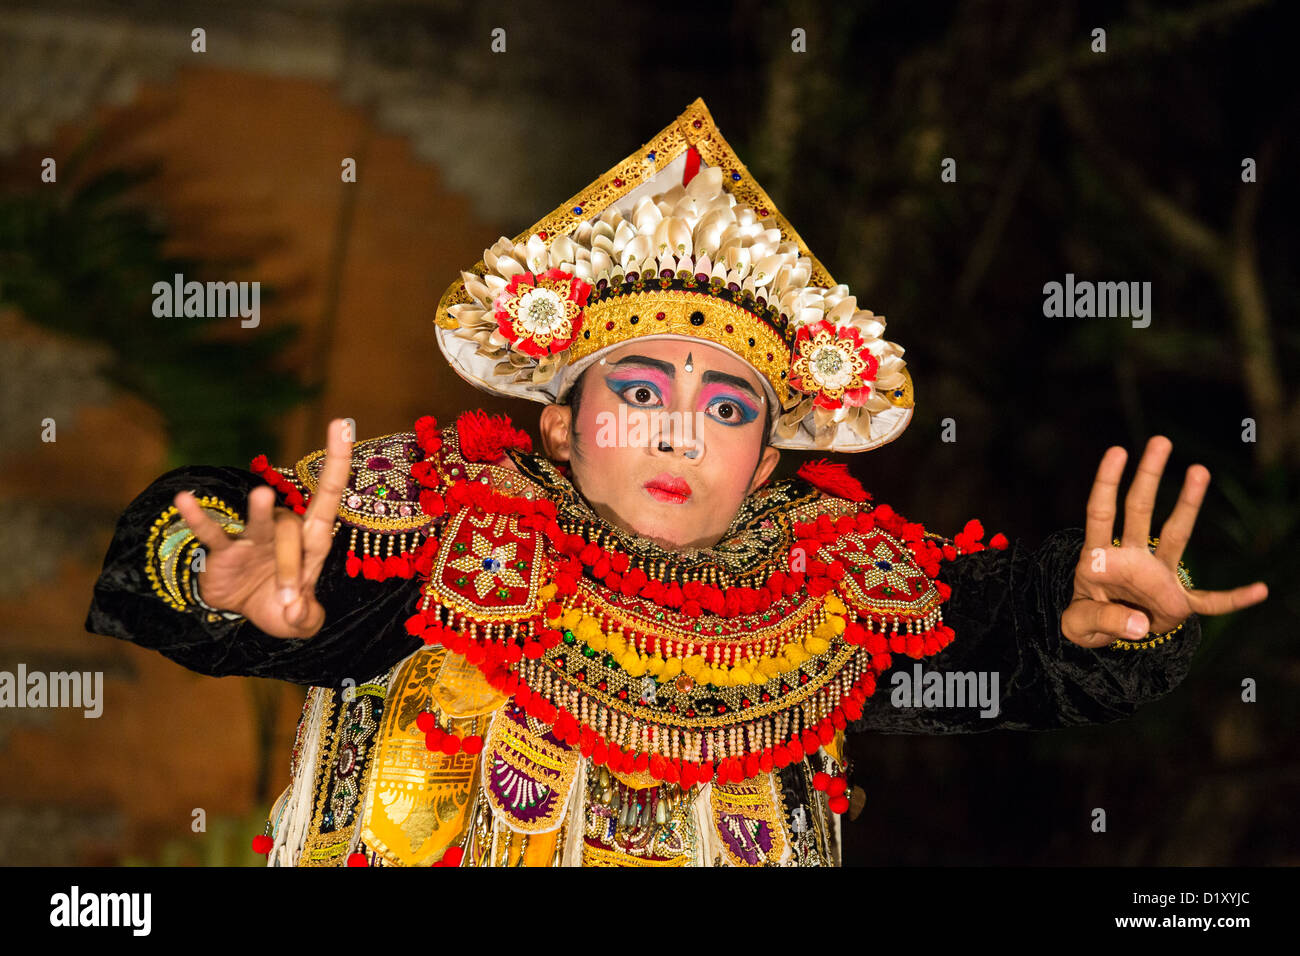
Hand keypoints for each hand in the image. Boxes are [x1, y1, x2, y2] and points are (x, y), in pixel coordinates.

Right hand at [173, 419, 352, 637]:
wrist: (243, 613)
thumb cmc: (280, 605)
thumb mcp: (301, 621)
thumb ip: (307, 619)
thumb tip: (296, 612)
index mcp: (312, 541)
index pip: (329, 495)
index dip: (337, 460)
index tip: (344, 423)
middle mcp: (284, 531)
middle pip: (294, 531)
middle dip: (292, 567)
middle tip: (290, 603)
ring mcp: (252, 537)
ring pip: (262, 525)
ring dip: (261, 518)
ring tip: (260, 496)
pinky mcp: (223, 550)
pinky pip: (211, 532)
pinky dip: (200, 518)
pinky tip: (184, 500)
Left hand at [1062, 435, 1268, 647]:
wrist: (1103, 637)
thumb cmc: (1086, 620)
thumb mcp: (1080, 625)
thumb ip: (1104, 622)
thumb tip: (1138, 626)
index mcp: (1098, 559)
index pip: (1100, 513)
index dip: (1106, 483)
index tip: (1117, 450)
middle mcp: (1130, 558)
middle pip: (1138, 510)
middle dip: (1148, 476)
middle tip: (1161, 441)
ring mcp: (1156, 576)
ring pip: (1175, 535)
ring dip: (1188, 504)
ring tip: (1200, 470)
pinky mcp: (1177, 601)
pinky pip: (1211, 601)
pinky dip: (1234, 599)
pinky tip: (1259, 590)